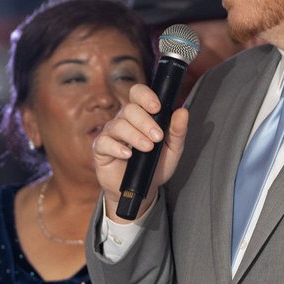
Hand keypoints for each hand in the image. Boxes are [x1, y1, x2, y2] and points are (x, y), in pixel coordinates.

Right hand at [93, 83, 188, 218]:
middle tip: (157, 137)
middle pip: (129, 109)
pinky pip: (104, 142)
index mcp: (141, 115)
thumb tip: (182, 112)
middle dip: (145, 122)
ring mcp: (110, 134)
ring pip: (118, 125)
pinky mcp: (100, 149)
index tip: (157, 107)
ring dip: (135, 136)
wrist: (141, 189)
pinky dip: (117, 148)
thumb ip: (178, 131)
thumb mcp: (172, 150)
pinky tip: (128, 155)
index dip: (145, 96)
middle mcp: (123, 121)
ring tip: (147, 148)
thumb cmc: (154, 166)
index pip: (137, 94)